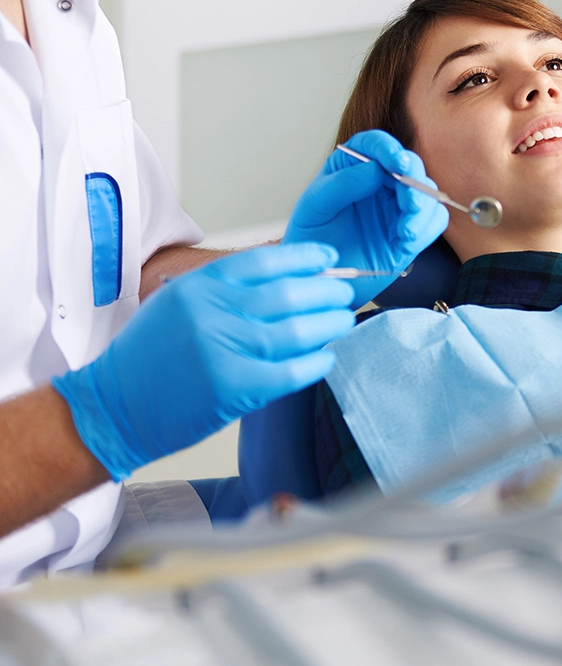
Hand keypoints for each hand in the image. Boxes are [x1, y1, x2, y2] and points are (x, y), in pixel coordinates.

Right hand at [53, 243, 353, 480]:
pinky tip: (326, 358)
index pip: (266, 260)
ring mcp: (223, 351)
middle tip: (344, 293)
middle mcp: (212, 312)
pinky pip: (290, 372)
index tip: (329, 258)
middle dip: (326, 291)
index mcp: (200, 286)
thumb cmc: (149, 355)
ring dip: (329, 325)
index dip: (305, 257)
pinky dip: (315, 364)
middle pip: (289, 293)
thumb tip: (288, 275)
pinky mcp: (233, 389)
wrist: (113, 408)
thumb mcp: (178, 302)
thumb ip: (225, 287)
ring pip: (296, 331)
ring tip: (343, 321)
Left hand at [283, 130, 448, 307]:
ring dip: (422, 210)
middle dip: (414, 182)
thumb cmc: (311, 239)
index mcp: (353, 166)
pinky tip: (405, 241)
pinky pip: (434, 220)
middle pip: (411, 166)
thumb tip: (375, 169)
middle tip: (409, 203)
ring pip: (428, 193)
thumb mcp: (314, 207)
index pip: (377, 145)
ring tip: (405, 232)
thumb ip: (341, 185)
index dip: (389, 150)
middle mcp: (380, 181)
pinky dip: (426, 228)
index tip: (397, 163)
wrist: (319, 278)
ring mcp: (398, 206)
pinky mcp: (411, 230)